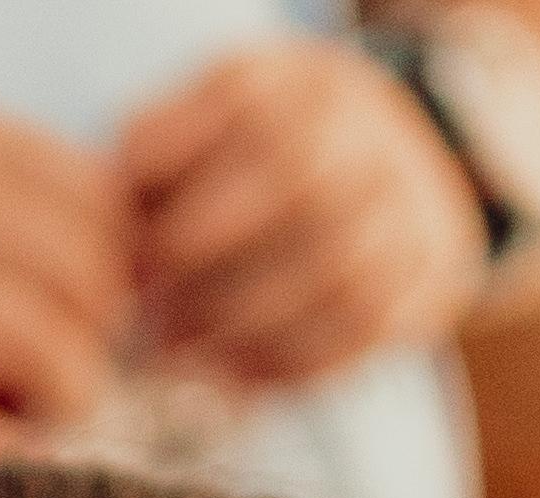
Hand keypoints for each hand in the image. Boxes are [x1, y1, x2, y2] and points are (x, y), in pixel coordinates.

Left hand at [113, 43, 488, 392]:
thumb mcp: (205, 130)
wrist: (393, 170)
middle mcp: (364, 127)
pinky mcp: (428, 268)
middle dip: (205, 263)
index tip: (130, 246)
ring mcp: (406, 197)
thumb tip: (110, 236)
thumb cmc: (259, 161)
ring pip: (333, 268)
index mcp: (298, 80)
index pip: (241, 114)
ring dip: (241, 324)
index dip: (176, 184)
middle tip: (149, 312)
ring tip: (179, 352)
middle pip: (294, 187)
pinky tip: (231, 376)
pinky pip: (360, 326)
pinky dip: (288, 361)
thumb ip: (155, 161)